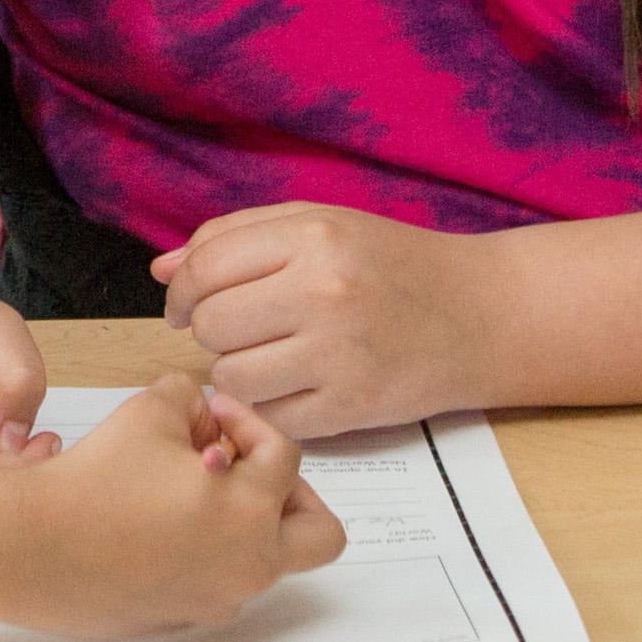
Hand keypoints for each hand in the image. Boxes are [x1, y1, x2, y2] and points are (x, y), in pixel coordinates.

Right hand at [2, 378, 343, 635]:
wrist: (32, 548)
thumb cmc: (92, 482)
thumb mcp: (148, 410)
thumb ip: (191, 398)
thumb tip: (201, 413)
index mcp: (252, 511)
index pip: (286, 456)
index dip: (249, 422)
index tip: (213, 413)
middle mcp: (248, 564)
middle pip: (320, 535)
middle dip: (295, 494)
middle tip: (249, 469)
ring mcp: (217, 599)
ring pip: (266, 561)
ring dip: (246, 522)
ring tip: (193, 491)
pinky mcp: (182, 619)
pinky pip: (219, 583)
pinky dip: (207, 553)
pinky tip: (159, 526)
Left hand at [156, 201, 493, 439]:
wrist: (479, 315)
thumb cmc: (393, 264)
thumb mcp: (323, 225)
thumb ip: (238, 238)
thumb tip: (162, 270)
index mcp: (313, 235)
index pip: (205, 267)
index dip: (182, 292)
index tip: (186, 306)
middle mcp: (323, 292)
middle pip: (212, 325)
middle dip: (211, 332)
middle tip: (240, 330)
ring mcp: (337, 355)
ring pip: (230, 378)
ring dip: (236, 372)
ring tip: (270, 357)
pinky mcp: (349, 408)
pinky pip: (269, 416)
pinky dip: (270, 406)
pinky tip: (297, 385)